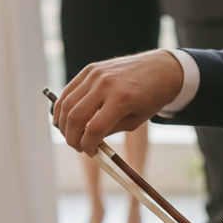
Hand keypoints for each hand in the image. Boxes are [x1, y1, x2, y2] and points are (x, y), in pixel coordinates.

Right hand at [53, 50, 183, 155]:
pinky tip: (63, 119)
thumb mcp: (136, 120)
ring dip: (63, 124)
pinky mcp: (91, 69)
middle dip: (72, 138)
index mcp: (121, 99)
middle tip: (77, 147)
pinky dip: (62, 106)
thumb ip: (110, 130)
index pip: (94, 129)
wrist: (161, 69)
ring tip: (69, 135)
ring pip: (67, 104)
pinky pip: (69, 90)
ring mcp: (95, 74)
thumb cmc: (152, 98)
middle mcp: (105, 84)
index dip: (88, 146)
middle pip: (75, 117)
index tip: (90, 153)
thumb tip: (88, 141)